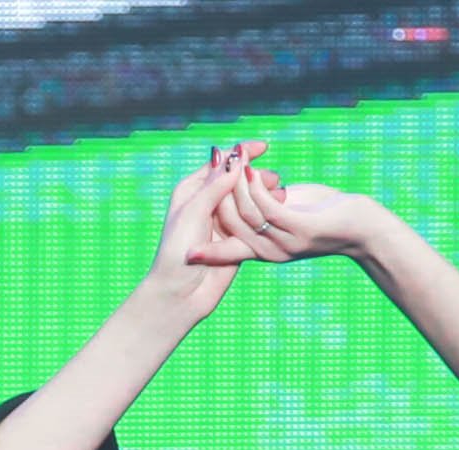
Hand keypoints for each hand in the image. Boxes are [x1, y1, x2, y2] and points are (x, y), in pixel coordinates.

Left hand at [137, 140, 272, 328]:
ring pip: (246, 200)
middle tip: (275, 178)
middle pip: (236, 181)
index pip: (221, 164)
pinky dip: (264, 214)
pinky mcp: (233, 240)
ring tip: (281, 195)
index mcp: (193, 190)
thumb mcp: (195, 211)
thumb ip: (216, 185)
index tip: (263, 147)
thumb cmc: (177, 251)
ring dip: (262, 195)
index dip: (241, 153)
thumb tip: (236, 157)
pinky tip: (278, 210)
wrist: (180, 293)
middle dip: (256, 177)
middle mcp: (207, 203)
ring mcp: (221, 222)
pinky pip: (251, 222)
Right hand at [187, 171, 381, 268]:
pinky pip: (269, 208)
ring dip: (236, 185)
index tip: (185, 248)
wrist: (361, 228)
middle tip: (213, 165)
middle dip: (217, 196)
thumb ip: (265, 202)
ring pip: (246, 216)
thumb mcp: (288, 209)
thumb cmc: (324, 215)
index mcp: (263, 251)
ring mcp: (285, 242)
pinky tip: (249, 169)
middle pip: (229, 227)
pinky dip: (255, 187)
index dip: (206, 248)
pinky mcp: (300, 228)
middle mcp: (270, 251)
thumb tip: (244, 183)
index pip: (226, 250)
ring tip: (231, 158)